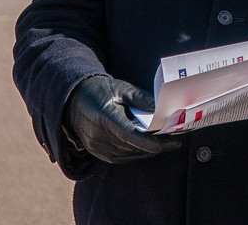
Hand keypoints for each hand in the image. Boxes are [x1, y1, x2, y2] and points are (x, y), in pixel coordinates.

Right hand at [63, 75, 181, 163]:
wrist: (72, 100)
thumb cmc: (99, 91)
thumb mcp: (122, 89)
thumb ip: (142, 99)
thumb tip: (163, 108)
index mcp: (104, 117)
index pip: (128, 134)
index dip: (146, 142)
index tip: (164, 144)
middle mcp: (97, 135)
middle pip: (130, 146)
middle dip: (155, 146)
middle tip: (176, 140)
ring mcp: (95, 146)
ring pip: (126, 155)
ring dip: (146, 152)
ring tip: (166, 144)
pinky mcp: (94, 151)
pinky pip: (118, 157)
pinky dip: (134, 153)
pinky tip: (148, 148)